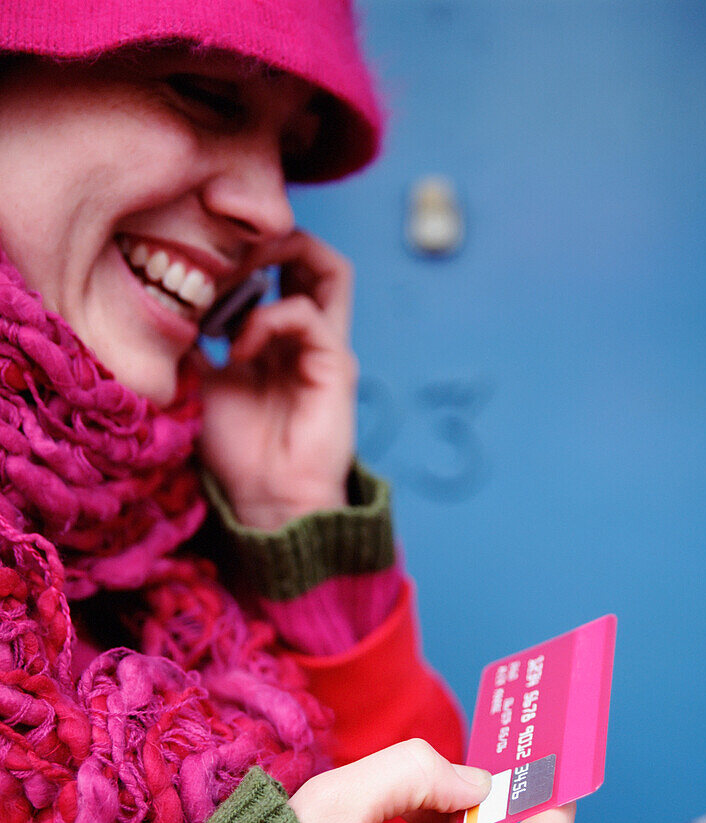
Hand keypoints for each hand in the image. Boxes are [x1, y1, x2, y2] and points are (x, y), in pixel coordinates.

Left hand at [199, 230, 356, 529]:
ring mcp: (326, 346)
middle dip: (264, 240)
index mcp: (278, 335)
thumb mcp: (200, 379)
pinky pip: (306, 314)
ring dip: (281, 255)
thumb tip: (166, 295)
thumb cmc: (235, 448)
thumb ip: (194, 338)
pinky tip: (236, 346)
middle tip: (218, 252)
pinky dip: (266, 318)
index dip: (239, 252)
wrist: (265, 498)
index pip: (276, 266)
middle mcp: (306, 334)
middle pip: (308, 254)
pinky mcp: (336, 364)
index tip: (194, 262)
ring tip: (238, 273)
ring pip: (328, 267)